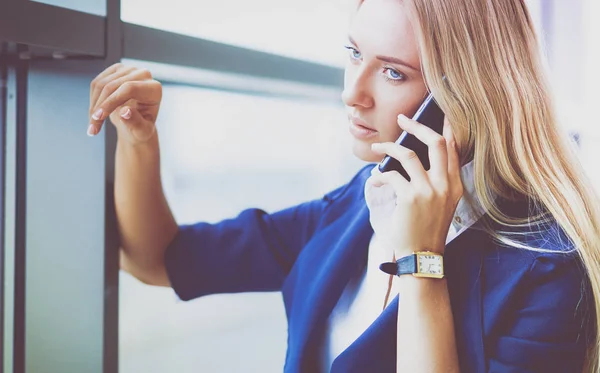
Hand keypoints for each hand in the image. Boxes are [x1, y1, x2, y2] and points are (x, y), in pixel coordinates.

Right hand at [88, 63, 161, 143]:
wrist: (136, 122)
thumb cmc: (141, 128)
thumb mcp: (141, 131)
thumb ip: (136, 123)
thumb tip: (125, 112)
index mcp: (154, 89)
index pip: (129, 89)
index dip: (111, 102)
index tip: (98, 117)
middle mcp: (143, 75)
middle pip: (113, 86)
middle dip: (100, 107)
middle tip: (93, 128)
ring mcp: (129, 70)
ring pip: (101, 84)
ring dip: (94, 105)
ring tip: (93, 124)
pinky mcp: (116, 69)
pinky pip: (97, 83)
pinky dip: (93, 99)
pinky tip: (94, 113)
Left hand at [364, 114, 463, 257]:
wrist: (423, 256)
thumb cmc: (427, 229)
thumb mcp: (442, 204)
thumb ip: (437, 181)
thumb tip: (417, 158)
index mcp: (455, 185)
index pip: (454, 148)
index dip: (447, 128)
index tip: (441, 113)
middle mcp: (445, 184)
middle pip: (435, 142)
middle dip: (416, 126)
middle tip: (402, 119)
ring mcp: (428, 190)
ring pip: (407, 154)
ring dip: (388, 148)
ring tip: (377, 148)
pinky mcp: (410, 197)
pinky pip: (391, 175)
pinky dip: (379, 176)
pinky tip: (375, 179)